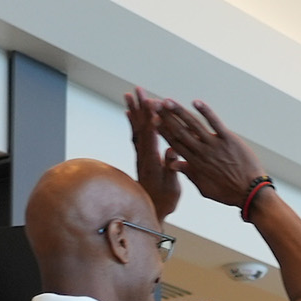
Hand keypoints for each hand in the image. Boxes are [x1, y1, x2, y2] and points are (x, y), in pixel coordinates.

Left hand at [125, 87, 179, 220]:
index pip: (150, 135)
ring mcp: (140, 155)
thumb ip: (171, 168)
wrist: (150, 210)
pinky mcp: (140, 156)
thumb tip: (170, 151)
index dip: (150, 118)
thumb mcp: (172, 187)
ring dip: (132, 110)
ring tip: (129, 94)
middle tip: (137, 89)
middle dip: (139, 107)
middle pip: (140, 127)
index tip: (151, 101)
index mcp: (152, 160)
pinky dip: (131, 121)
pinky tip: (128, 112)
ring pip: (135, 128)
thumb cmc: (164, 200)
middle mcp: (143, 155)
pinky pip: (134, 135)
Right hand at [156, 99, 267, 207]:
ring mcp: (215, 144)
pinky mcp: (229, 139)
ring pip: (193, 125)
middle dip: (166, 118)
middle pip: (180, 132)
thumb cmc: (228, 192)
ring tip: (167, 101)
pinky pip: (215, 122)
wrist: (250, 192)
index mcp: (195, 163)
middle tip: (155, 105)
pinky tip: (196, 102)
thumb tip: (174, 165)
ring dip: (179, 112)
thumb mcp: (205, 188)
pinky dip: (206, 111)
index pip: (175, 144)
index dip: (163, 131)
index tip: (153, 120)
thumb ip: (190, 174)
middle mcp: (202, 152)